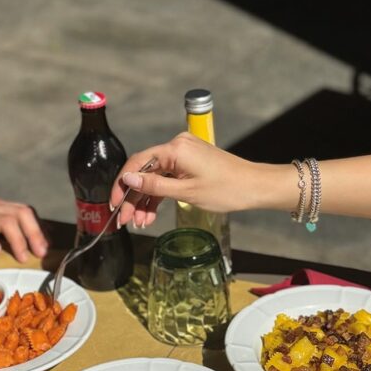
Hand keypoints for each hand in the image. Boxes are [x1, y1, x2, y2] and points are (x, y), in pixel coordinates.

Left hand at [0, 199, 47, 262]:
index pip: (7, 222)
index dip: (19, 240)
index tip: (23, 259)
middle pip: (22, 212)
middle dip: (35, 233)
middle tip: (42, 254)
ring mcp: (2, 206)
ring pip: (28, 211)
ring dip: (39, 230)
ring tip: (45, 250)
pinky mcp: (9, 210)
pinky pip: (29, 214)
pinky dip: (38, 227)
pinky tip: (44, 241)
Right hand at [110, 132, 260, 227]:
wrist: (255, 187)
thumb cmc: (227, 189)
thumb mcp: (186, 192)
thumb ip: (154, 186)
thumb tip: (128, 178)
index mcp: (175, 149)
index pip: (137, 163)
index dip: (122, 185)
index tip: (115, 204)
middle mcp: (177, 147)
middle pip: (144, 171)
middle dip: (134, 198)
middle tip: (125, 220)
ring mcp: (183, 155)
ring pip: (154, 178)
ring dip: (145, 201)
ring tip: (140, 223)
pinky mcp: (189, 163)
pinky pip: (166, 178)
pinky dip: (159, 196)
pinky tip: (150, 215)